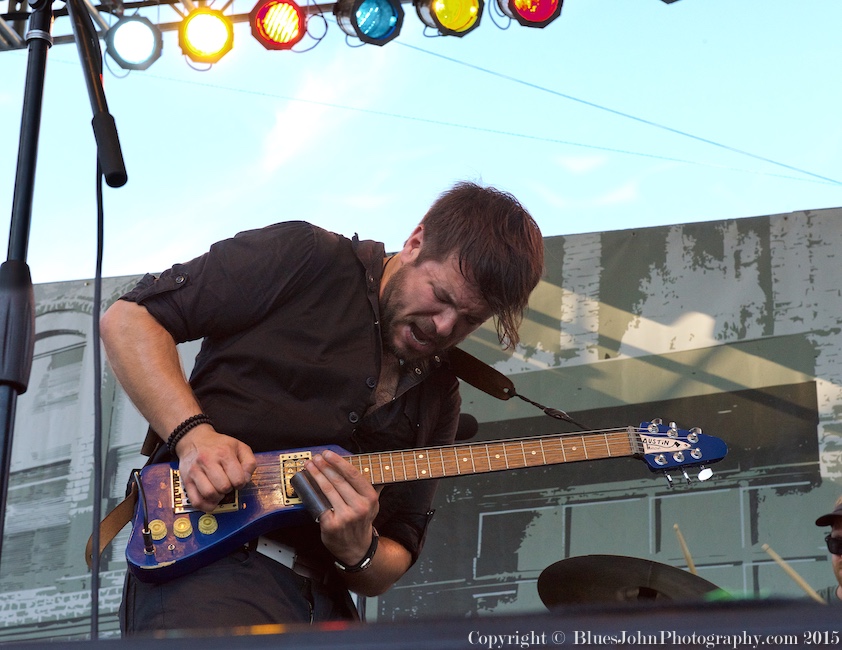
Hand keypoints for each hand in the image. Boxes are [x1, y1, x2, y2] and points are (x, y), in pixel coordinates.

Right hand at [174, 424, 256, 511]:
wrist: (194, 439)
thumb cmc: (219, 445)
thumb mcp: (240, 447)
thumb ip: (249, 463)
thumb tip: (246, 480)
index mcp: (224, 453)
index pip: (238, 479)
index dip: (241, 483)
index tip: (238, 480)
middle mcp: (208, 461)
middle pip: (223, 487)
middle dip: (229, 489)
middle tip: (227, 484)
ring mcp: (195, 471)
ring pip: (209, 495)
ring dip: (218, 497)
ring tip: (219, 491)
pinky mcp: (186, 481)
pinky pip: (196, 501)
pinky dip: (206, 505)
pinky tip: (211, 499)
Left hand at [304, 449, 380, 565]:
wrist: (356, 549)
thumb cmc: (361, 522)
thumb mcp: (372, 504)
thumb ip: (372, 486)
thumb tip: (372, 465)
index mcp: (370, 498)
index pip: (353, 474)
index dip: (338, 462)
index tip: (328, 454)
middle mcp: (359, 506)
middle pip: (337, 480)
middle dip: (324, 466)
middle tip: (316, 458)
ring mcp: (345, 516)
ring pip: (327, 490)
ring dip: (316, 475)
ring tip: (309, 466)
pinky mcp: (331, 524)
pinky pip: (319, 504)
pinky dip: (312, 492)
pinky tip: (307, 484)